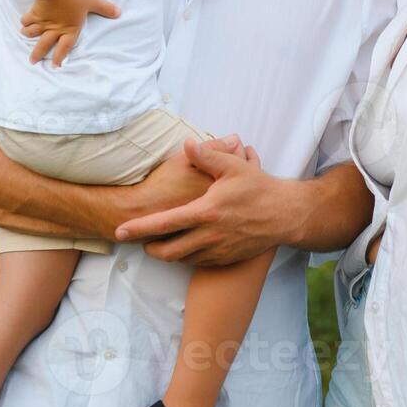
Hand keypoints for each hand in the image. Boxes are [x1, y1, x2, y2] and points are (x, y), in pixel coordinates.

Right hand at [18, 0, 119, 66]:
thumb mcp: (93, 1)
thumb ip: (105, 8)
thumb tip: (119, 13)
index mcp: (70, 29)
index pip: (65, 47)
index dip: (60, 57)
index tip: (55, 65)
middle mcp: (55, 28)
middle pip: (44, 45)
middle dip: (38, 54)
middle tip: (32, 61)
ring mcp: (42, 22)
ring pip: (32, 33)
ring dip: (28, 35)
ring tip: (25, 35)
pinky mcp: (34, 13)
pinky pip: (26, 20)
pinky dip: (24, 21)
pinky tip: (23, 21)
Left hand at [115, 138, 282, 265]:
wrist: (286, 216)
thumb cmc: (259, 189)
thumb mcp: (234, 166)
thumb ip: (207, 155)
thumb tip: (186, 144)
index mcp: (205, 212)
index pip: (164, 223)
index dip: (139, 229)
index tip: (120, 231)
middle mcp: (208, 236)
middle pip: (167, 251)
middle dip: (150, 248)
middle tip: (143, 240)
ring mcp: (218, 251)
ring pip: (182, 259)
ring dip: (169, 253)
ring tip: (163, 243)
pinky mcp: (227, 259)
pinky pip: (199, 262)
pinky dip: (188, 256)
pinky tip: (188, 246)